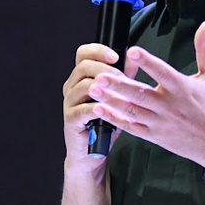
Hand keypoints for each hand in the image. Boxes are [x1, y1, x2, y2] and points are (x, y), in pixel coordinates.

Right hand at [61, 43, 124, 162]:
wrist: (93, 153)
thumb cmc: (105, 124)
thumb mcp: (117, 97)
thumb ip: (123, 77)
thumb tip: (135, 59)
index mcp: (81, 78)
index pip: (83, 54)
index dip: (98, 51)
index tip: (116, 56)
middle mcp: (72, 87)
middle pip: (83, 66)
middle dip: (105, 69)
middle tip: (122, 77)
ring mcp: (69, 103)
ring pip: (83, 85)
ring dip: (104, 88)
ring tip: (118, 94)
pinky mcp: (70, 119)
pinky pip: (83, 108)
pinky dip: (97, 108)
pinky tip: (107, 110)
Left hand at [87, 20, 204, 170]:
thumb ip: (204, 49)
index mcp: (182, 88)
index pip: (162, 72)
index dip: (148, 62)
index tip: (132, 50)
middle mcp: (169, 105)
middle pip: (140, 93)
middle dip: (118, 85)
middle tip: (98, 75)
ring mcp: (160, 122)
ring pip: (131, 110)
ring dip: (111, 100)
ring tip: (93, 89)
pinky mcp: (155, 135)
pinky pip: (131, 127)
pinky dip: (115, 119)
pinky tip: (99, 110)